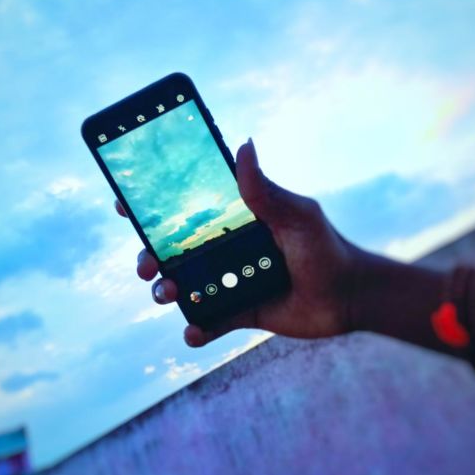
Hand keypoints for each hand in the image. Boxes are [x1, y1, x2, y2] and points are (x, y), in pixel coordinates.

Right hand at [116, 138, 363, 346]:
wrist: (348, 298)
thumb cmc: (325, 247)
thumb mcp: (296, 215)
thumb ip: (264, 190)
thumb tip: (244, 144)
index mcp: (232, 219)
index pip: (185, 208)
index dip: (152, 206)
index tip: (126, 204)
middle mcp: (223, 248)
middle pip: (172, 250)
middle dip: (148, 255)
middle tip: (146, 264)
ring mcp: (227, 281)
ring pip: (182, 286)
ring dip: (165, 291)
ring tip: (169, 295)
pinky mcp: (237, 312)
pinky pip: (208, 322)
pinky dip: (196, 329)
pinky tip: (194, 331)